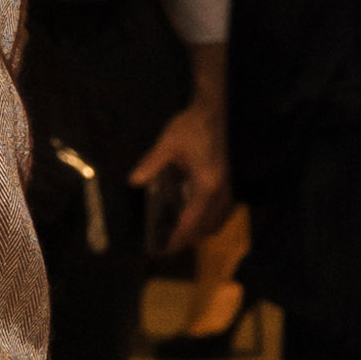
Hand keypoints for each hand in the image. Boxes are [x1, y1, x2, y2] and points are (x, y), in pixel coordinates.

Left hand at [128, 89, 230, 253]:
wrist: (212, 110)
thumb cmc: (191, 127)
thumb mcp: (167, 145)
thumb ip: (151, 164)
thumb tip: (134, 182)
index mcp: (207, 185)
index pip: (192, 221)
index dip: (178, 238)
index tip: (163, 249)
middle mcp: (221, 191)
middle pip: (207, 227)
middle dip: (189, 239)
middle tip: (167, 246)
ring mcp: (227, 187)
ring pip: (218, 220)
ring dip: (201, 231)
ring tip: (180, 235)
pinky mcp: (227, 181)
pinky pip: (222, 211)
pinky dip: (209, 220)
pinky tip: (194, 217)